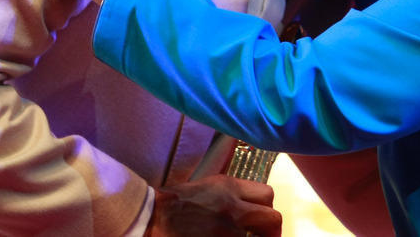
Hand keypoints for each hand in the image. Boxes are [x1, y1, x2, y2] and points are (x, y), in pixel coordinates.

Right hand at [147, 175, 281, 236]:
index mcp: (229, 187)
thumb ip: (230, 194)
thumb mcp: (206, 187)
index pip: (267, 195)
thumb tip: (246, 208)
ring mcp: (227, 231)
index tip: (263, 223)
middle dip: (272, 231)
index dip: (267, 211)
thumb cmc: (171, 203)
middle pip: (272, 219)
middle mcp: (233, 208)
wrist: (147, 219)